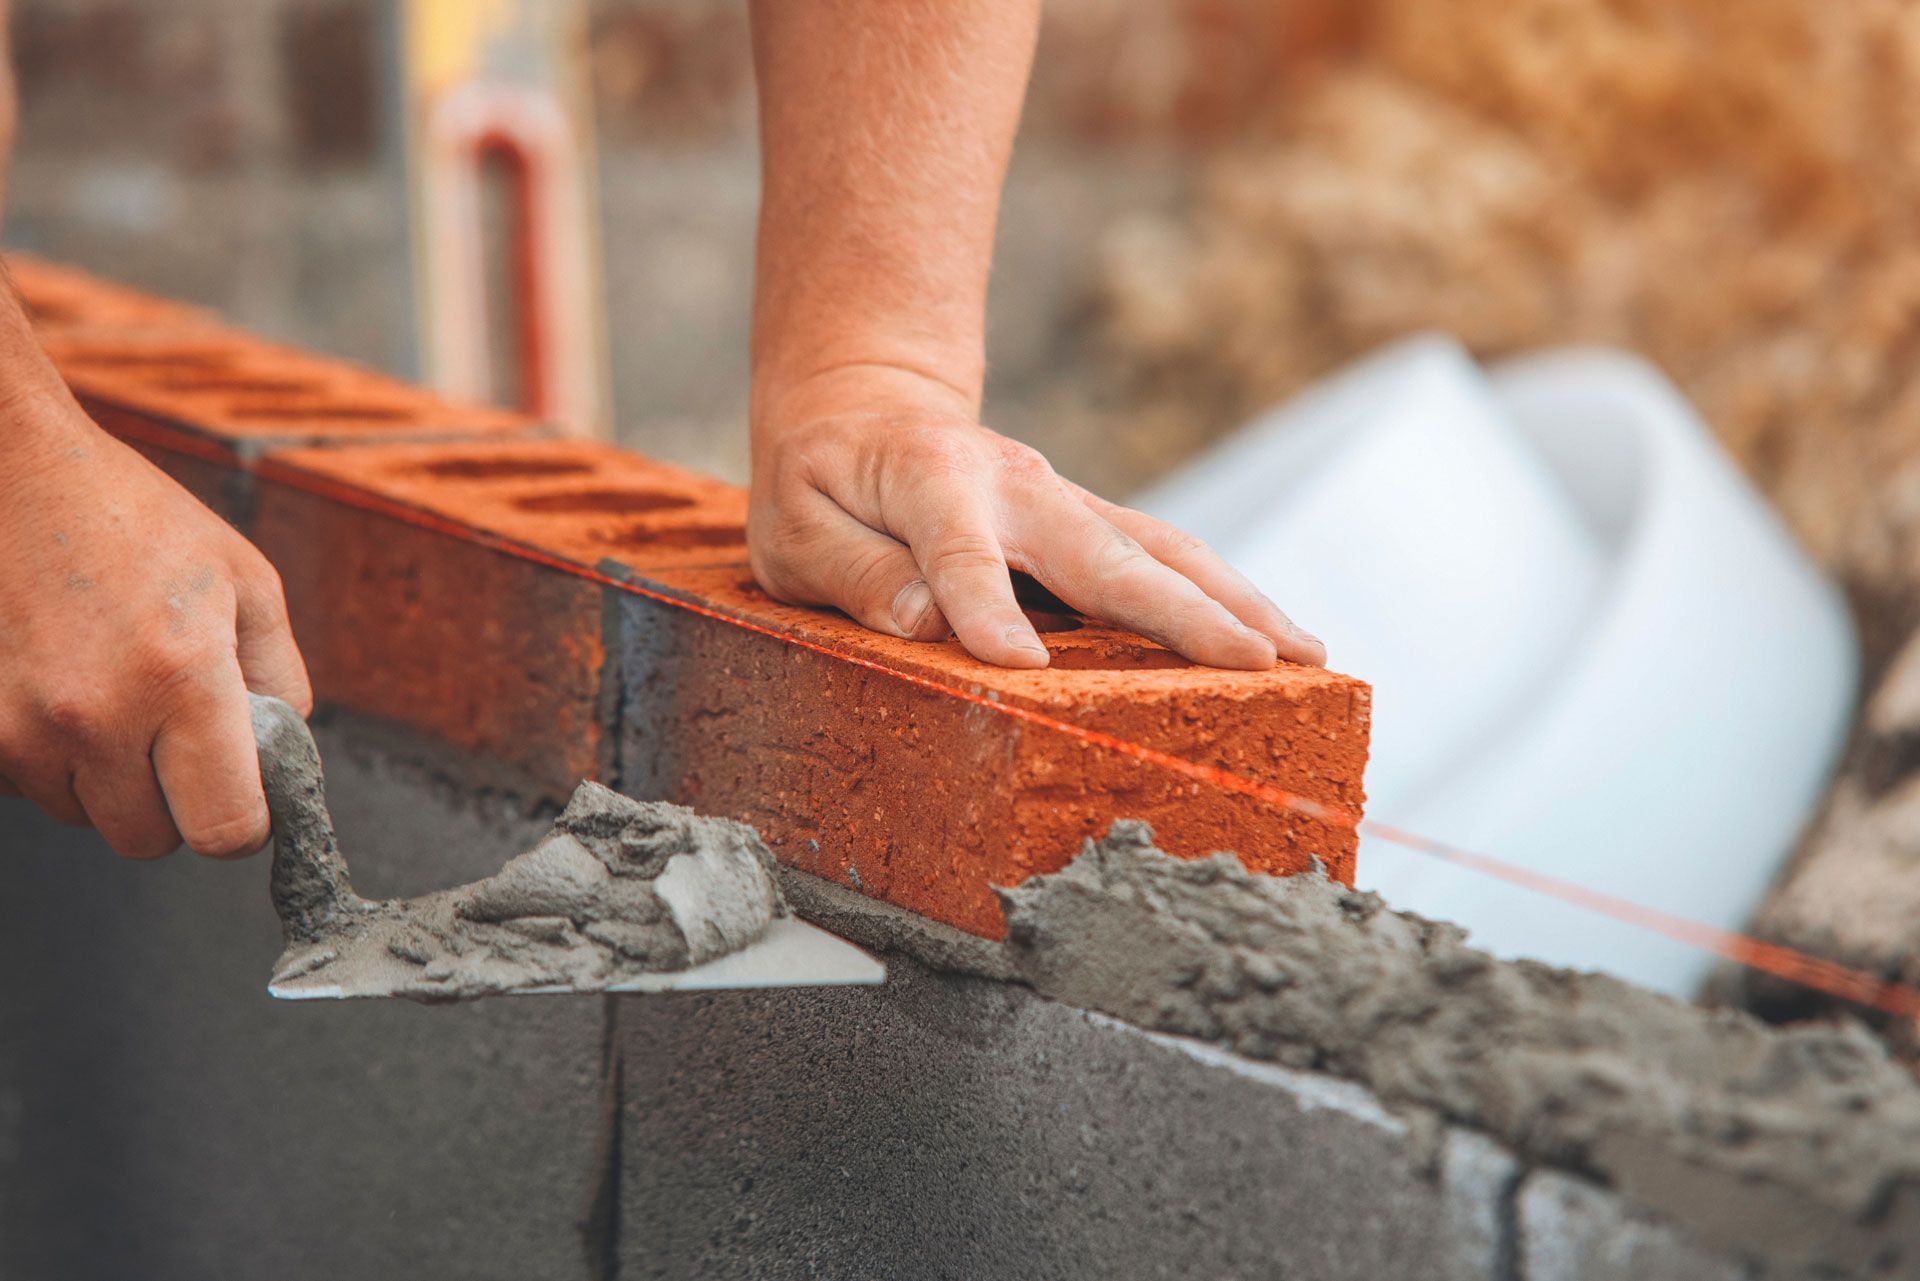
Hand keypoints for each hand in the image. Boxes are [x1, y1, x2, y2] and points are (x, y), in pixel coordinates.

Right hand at [0, 398, 311, 858]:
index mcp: (183, 681)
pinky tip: (58, 688)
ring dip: (103, 776)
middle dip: (171, 799)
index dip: (242, 820)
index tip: (240, 791)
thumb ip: (282, 681)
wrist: (14, 470)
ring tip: (109, 688)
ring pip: (83, 815)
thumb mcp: (248, 583)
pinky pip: (25, 786)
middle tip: (171, 728)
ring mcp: (20, 727)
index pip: (224, 830)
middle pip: (150, 839)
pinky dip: (46, 756)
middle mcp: (96, 716)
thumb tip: (284, 757)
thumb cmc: (135, 520)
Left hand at [748, 366, 1324, 669]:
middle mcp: (1017, 485)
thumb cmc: (824, 485)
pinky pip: (1165, 558)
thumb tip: (925, 622)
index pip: (959, 553)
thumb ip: (857, 575)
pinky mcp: (1089, 523)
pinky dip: (1226, 596)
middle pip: (1106, 551)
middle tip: (1256, 662)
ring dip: (1237, 600)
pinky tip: (1278, 641)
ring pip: (1162, 549)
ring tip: (1309, 655)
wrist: (866, 410)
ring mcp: (1064, 501)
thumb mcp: (796, 533)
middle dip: (1183, 609)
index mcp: (931, 480)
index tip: (1018, 666)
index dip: (984, 607)